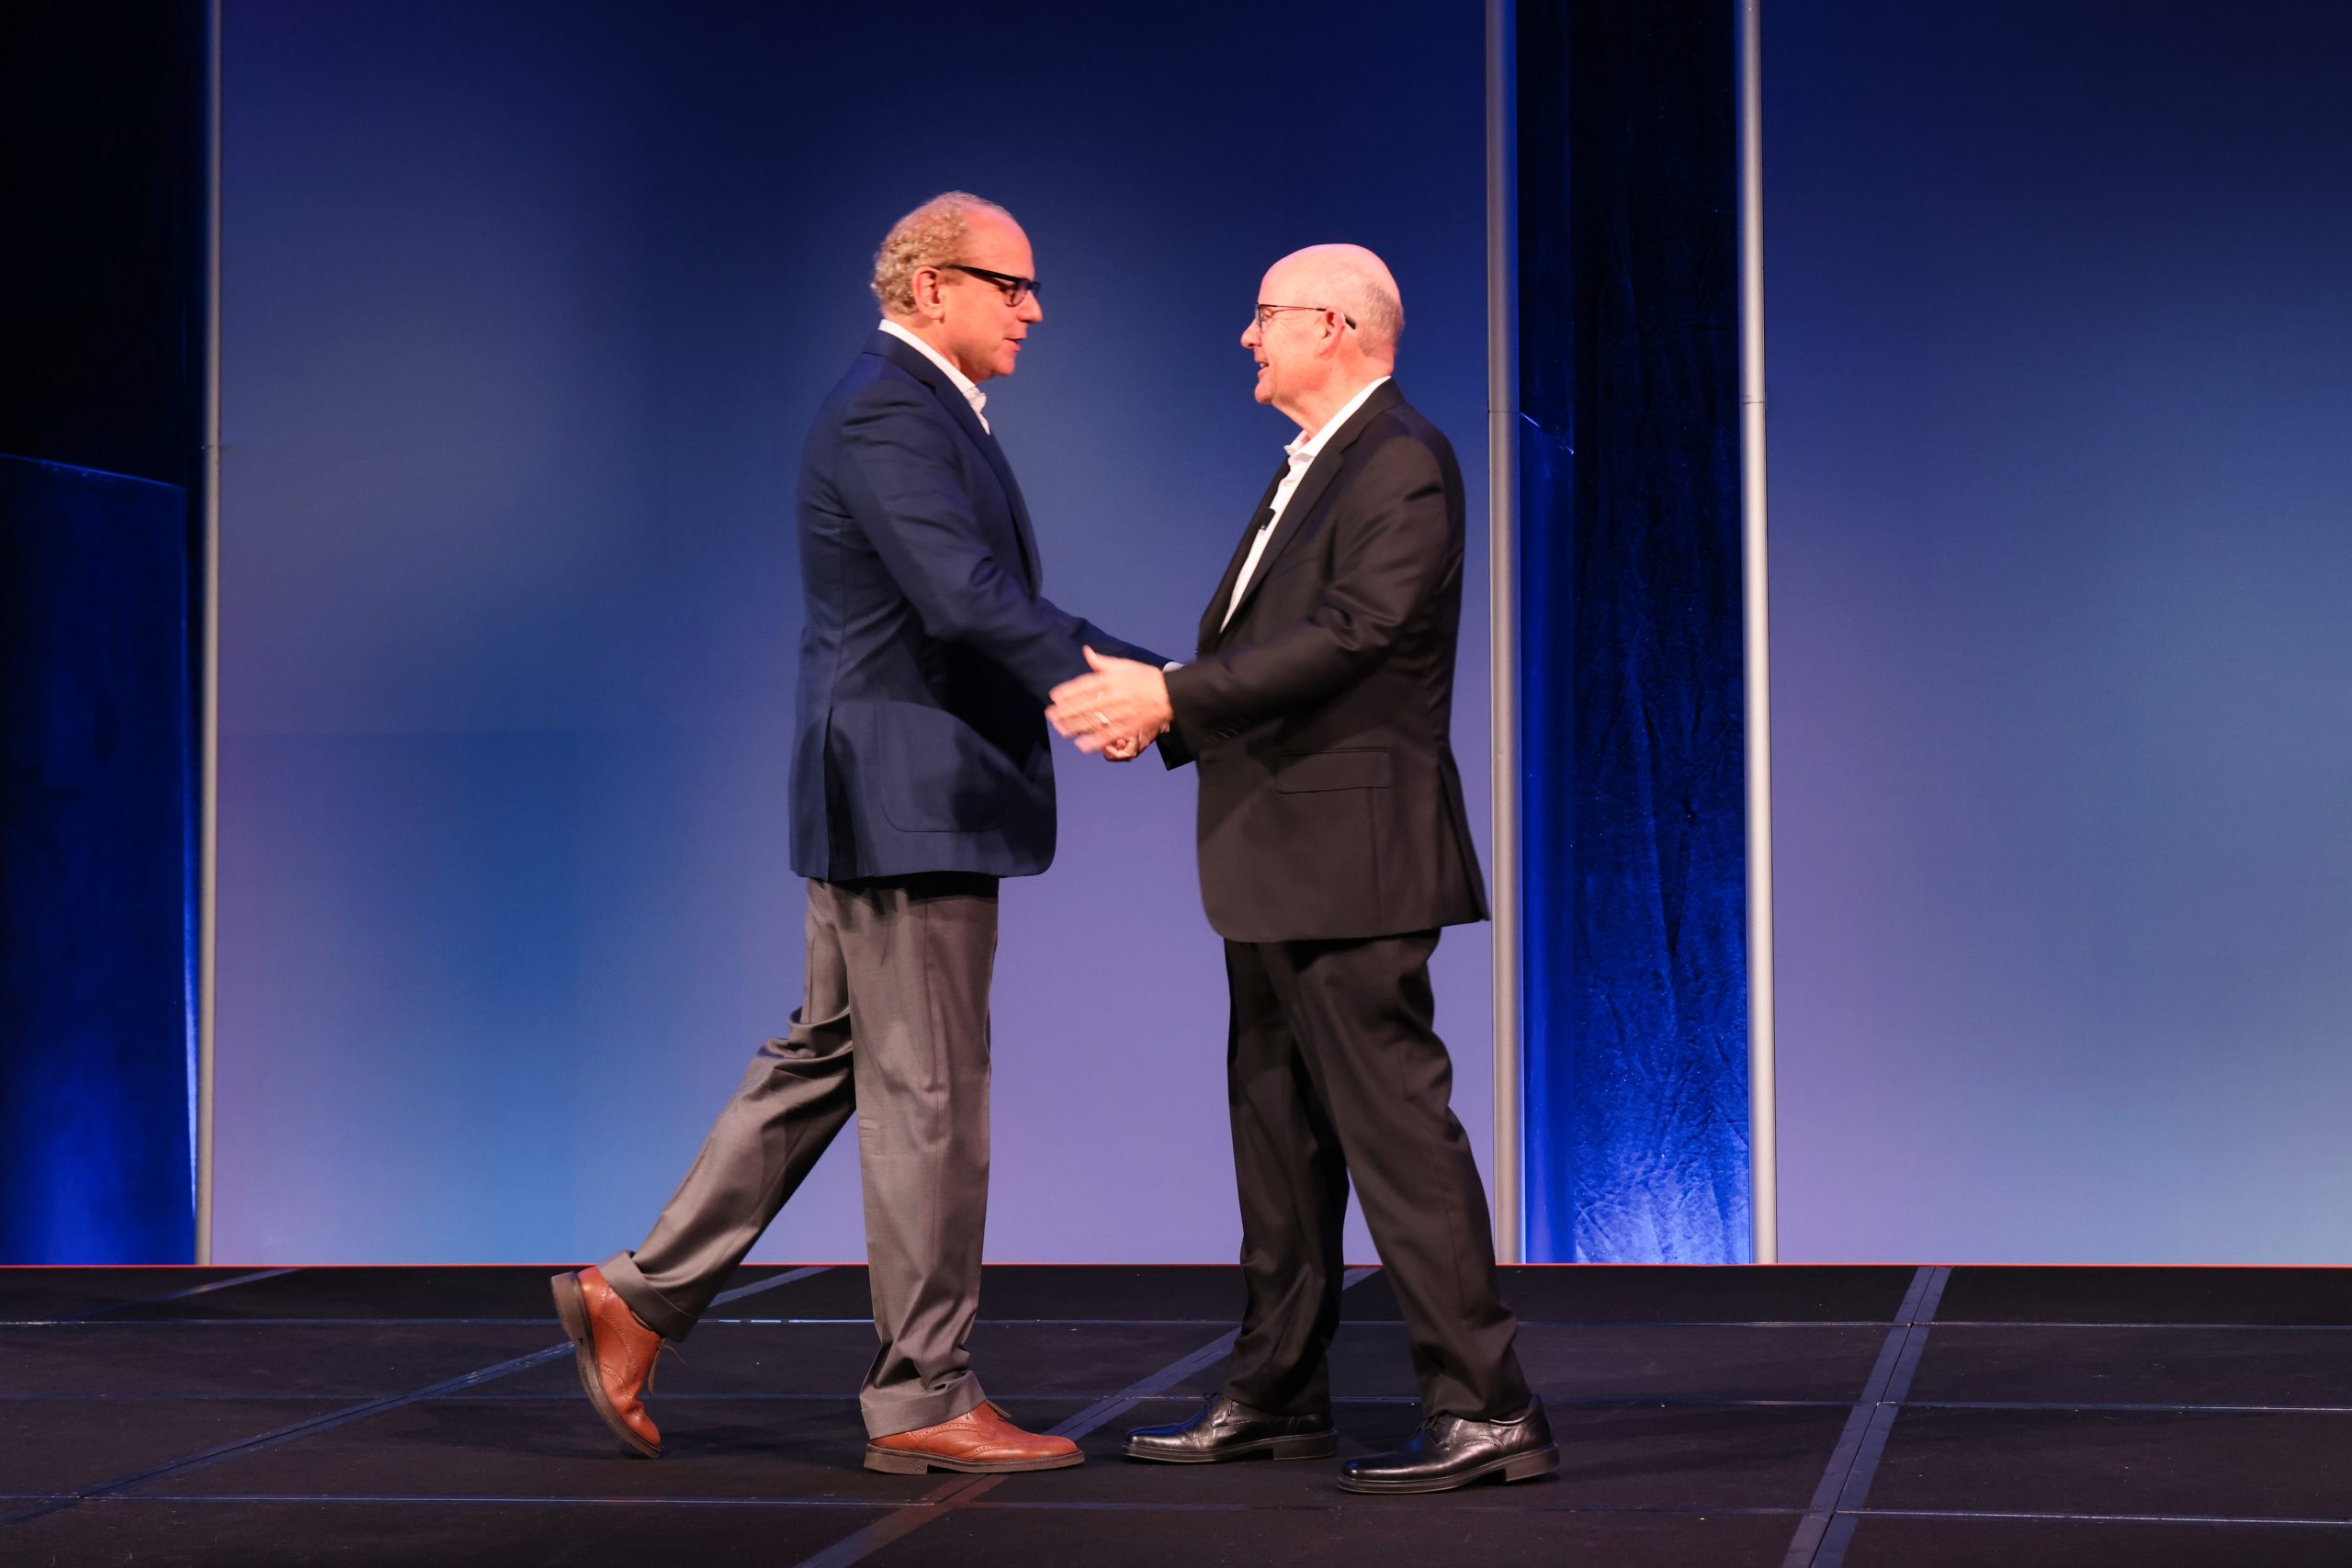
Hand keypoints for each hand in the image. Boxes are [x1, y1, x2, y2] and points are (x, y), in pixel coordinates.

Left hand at [1049, 648, 1173, 756]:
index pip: (1085, 685)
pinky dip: (1095, 741)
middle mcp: (1113, 695)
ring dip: (1075, 726)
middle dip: (1066, 711)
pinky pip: (1109, 735)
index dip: (1068, 691)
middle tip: (1051, 716)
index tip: (1054, 696)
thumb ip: (1102, 662)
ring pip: (1093, 721)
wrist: (1169, 693)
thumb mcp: (1123, 665)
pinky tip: (1081, 745)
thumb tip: (1086, 651)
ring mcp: (1120, 712)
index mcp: (1111, 679)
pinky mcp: (1128, 726)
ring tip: (1061, 730)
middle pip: (1085, 705)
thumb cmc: (1145, 678)